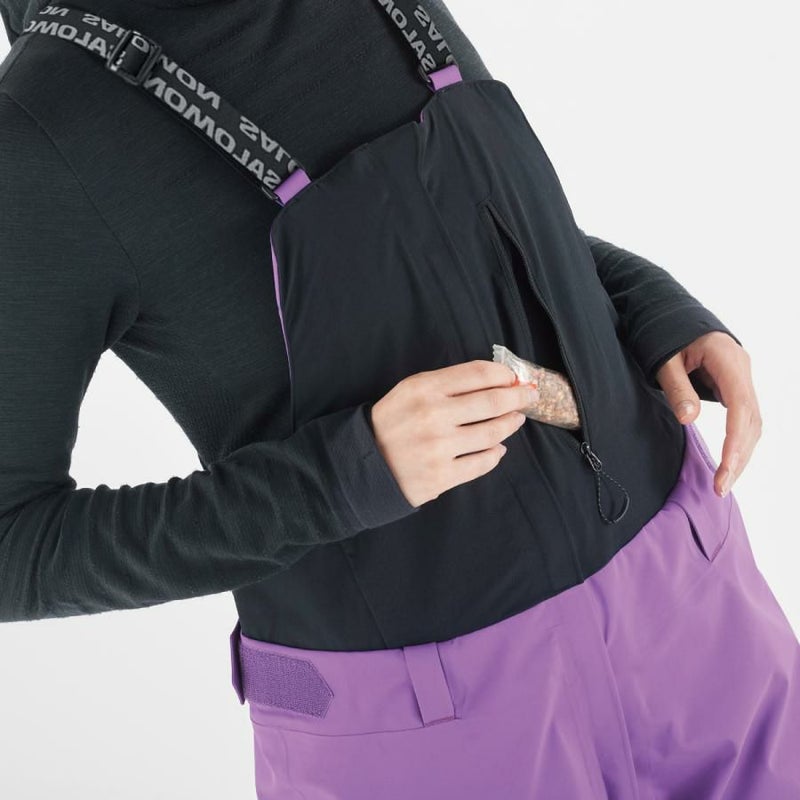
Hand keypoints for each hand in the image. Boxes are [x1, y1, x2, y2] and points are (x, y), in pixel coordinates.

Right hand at [370, 360, 536, 507]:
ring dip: (510, 424)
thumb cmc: (393, 421)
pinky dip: (495, 454)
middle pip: (493, 401)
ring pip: (493, 432)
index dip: (504, 374)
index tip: (514, 378)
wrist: (365, 463)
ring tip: (515, 419)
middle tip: (529, 396)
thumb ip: (448, 383)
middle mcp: (433, 415)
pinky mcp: (442, 475)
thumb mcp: (410, 390)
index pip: (478, 374)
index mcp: (424, 388)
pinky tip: (497, 448)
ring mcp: (439, 448)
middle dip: (518, 397)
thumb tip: (496, 381)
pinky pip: (482, 462)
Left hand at [654, 331, 761, 497]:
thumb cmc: (666, 334)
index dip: (735, 441)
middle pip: (751, 420)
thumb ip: (677, 388)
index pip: (740, 407)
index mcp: (729, 360)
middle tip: (721, 487)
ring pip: (752, 422)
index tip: (726, 468)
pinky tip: (729, 462)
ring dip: (741, 453)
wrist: (672, 317)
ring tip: (724, 482)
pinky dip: (738, 441)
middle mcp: (742, 370)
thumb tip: (689, 419)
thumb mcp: (665, 359)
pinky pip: (744, 418)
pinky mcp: (735, 386)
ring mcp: (742, 379)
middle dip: (739, 456)